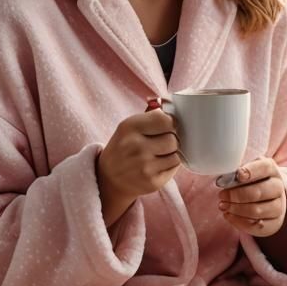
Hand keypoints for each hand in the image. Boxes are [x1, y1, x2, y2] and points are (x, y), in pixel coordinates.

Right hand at [96, 105, 180, 226]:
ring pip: (177, 154)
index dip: (170, 123)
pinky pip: (174, 168)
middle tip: (161, 142)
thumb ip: (152, 115)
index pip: (166, 120)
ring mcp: (144, 167)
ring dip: (172, 153)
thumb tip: (173, 102)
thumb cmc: (125, 146)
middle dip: (171, 139)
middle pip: (173, 138)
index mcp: (130, 127)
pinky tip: (157, 165)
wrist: (109, 178)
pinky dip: (170, 165)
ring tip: (159, 154)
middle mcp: (135, 146)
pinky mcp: (152, 182)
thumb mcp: (130, 127)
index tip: (166, 127)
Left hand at [217, 157, 286, 237]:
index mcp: (271, 170)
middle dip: (236, 195)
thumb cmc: (252, 181)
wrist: (269, 198)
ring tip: (223, 206)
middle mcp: (278, 187)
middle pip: (258, 192)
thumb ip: (237, 172)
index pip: (264, 167)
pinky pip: (256, 226)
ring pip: (257, 211)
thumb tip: (225, 179)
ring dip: (236, 209)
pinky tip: (228, 215)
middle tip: (222, 195)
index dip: (251, 171)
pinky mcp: (275, 223)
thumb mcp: (246, 170)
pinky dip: (239, 221)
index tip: (238, 175)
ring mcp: (279, 206)